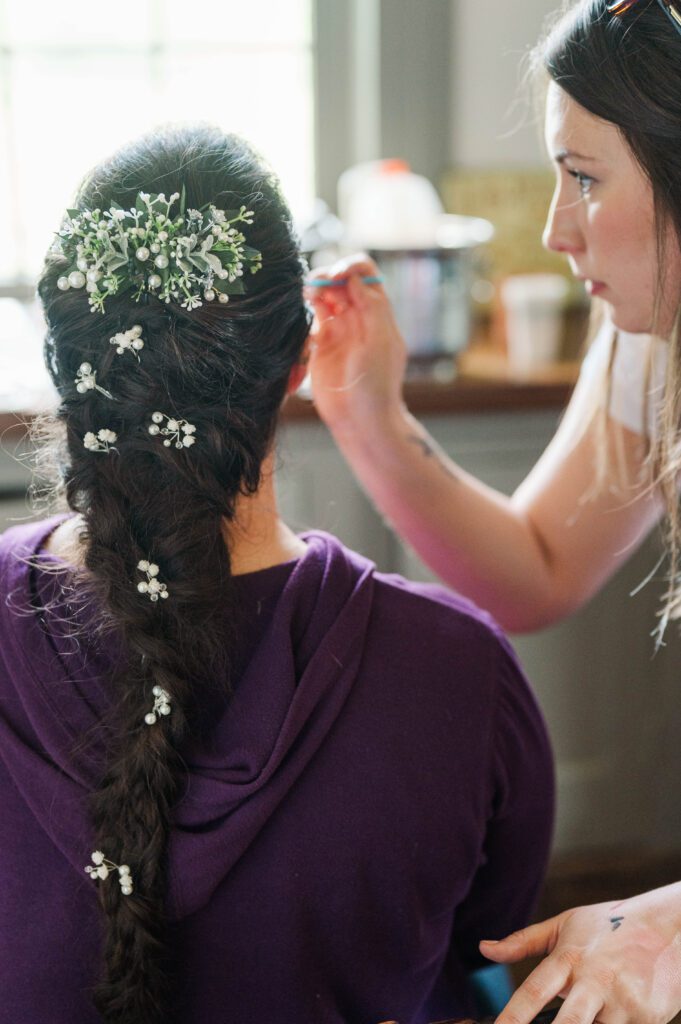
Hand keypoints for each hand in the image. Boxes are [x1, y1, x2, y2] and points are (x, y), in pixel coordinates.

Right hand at [304, 254, 407, 434]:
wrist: (361, 419)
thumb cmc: (377, 384)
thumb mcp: (381, 341)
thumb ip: (371, 306)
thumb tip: (353, 276)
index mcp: (378, 312)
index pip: (366, 274)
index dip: (350, 267)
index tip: (337, 275)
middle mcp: (358, 316)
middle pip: (341, 280)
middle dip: (328, 274)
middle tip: (317, 284)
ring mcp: (339, 329)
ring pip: (325, 295)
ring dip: (315, 288)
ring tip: (309, 293)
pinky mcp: (321, 344)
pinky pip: (312, 316)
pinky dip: (307, 306)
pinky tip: (305, 308)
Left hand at [480, 882, 680, 1023]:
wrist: (671, 927)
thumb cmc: (610, 925)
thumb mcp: (565, 924)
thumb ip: (523, 941)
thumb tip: (484, 949)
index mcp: (569, 957)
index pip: (533, 991)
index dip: (512, 1018)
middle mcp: (595, 981)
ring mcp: (624, 1004)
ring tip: (580, 1018)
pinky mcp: (647, 1021)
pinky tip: (601, 1022)